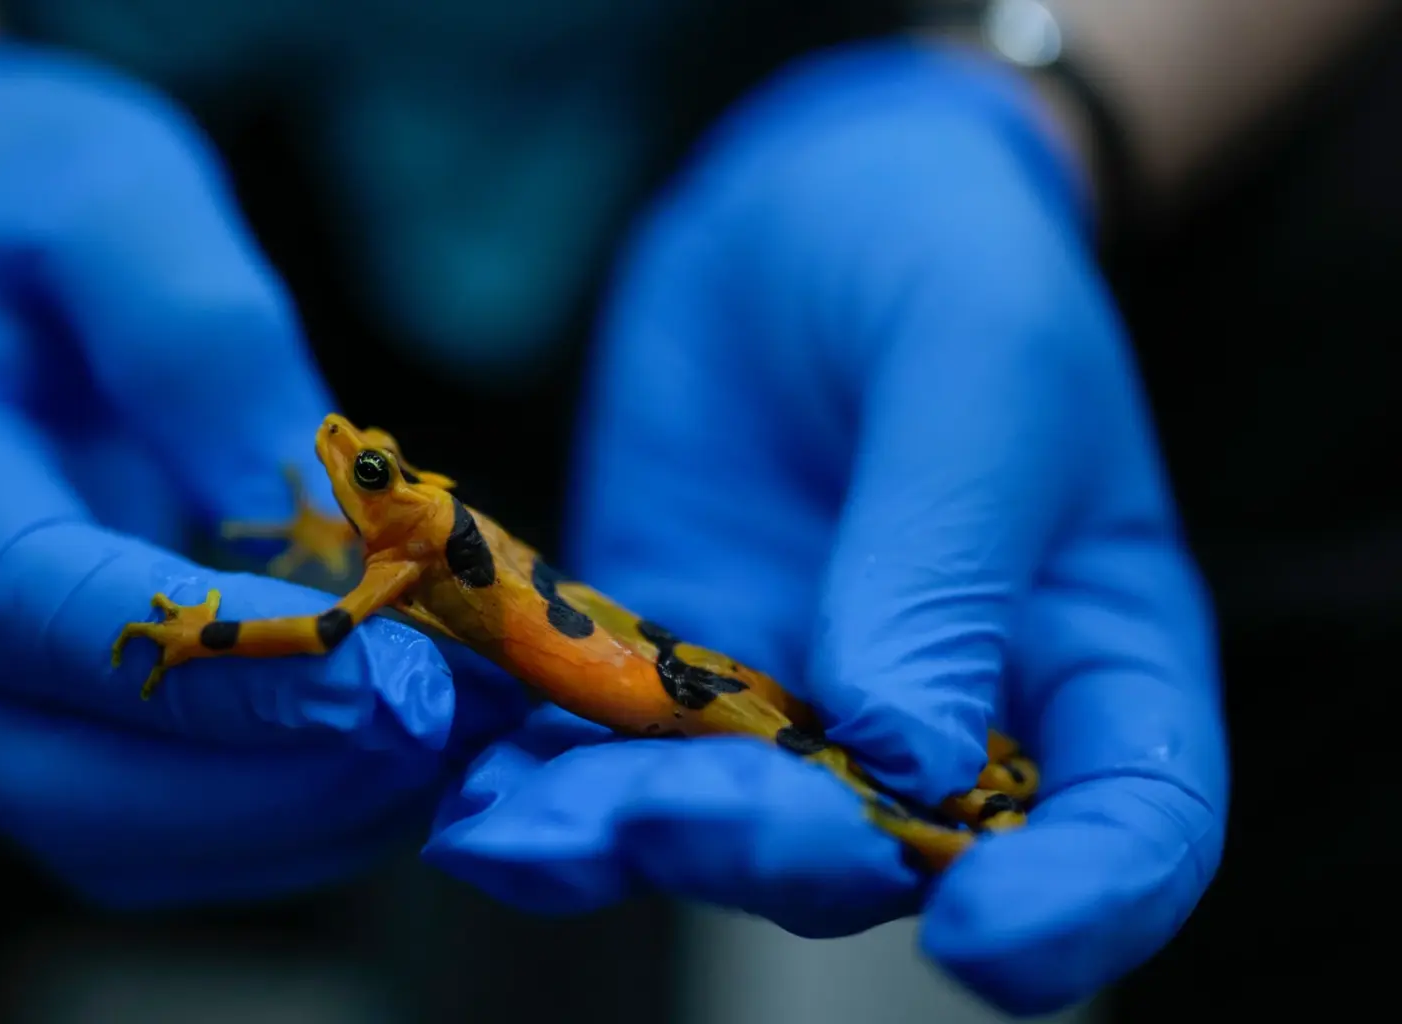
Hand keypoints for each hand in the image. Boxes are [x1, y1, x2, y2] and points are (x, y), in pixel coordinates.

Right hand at [0, 38, 522, 906]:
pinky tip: (391, 738)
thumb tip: (323, 533)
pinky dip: (278, 807)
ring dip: (290, 813)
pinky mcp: (28, 716)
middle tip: (444, 716)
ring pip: (107, 831)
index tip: (389, 680)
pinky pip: (148, 820)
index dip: (215, 669)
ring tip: (448, 730)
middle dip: (267, 777)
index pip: (27, 613)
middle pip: (57, 779)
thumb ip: (198, 341)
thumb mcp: (108, 198)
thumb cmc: (24, 196)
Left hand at [423, 40, 1225, 1014]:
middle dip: (778, 856)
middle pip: (882, 855)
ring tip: (519, 828)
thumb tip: (905, 755)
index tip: (980, 937)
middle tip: (680, 811)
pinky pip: (593, 751)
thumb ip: (942, 555)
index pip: (1127, 833)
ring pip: (715, 829)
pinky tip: (463, 789)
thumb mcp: (974, 365)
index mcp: (1089, 659)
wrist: (812, 200)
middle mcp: (941, 717)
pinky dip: (527, 780)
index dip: (1073, 911)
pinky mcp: (656, 661)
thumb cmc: (944, 259)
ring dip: (620, 842)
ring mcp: (784, 698)